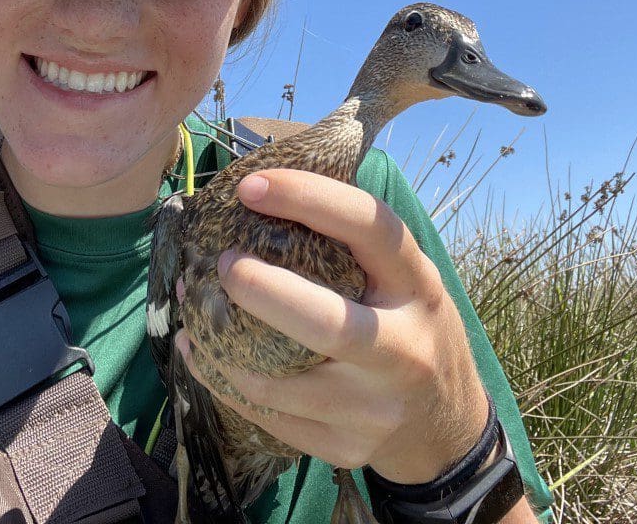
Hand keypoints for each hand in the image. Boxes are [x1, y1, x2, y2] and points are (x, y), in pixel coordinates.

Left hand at [175, 167, 490, 484]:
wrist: (445, 430)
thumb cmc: (409, 329)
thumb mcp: (405, 280)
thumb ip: (355, 246)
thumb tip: (266, 189)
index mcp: (418, 287)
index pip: (371, 229)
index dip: (310, 199)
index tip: (251, 187)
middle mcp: (403, 349)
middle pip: (328, 324)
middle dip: (262, 292)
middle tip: (221, 264)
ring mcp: (374, 407)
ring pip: (283, 383)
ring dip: (222, 345)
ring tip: (190, 302)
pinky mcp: (345, 448)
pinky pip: (270, 416)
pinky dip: (224, 383)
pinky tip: (200, 353)